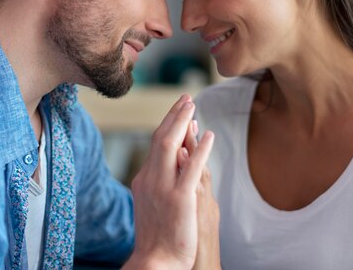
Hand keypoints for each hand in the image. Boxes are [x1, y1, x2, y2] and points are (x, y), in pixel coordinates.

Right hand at [123, 95, 214, 269]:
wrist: (156, 261)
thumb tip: (171, 163)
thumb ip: (160, 181)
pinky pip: (191, 167)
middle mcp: (151, 179)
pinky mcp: (180, 199)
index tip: (180, 112)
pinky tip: (207, 135)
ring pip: (171, 146)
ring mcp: (164, 188)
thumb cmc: (158, 236)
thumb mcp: (153, 203)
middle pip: (161, 138)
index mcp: (145, 180)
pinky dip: (199, 148)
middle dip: (174, 116)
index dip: (170, 125)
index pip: (157, 145)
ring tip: (192, 105)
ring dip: (182, 122)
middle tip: (186, 98)